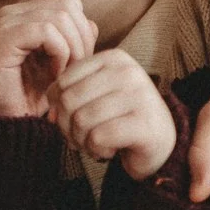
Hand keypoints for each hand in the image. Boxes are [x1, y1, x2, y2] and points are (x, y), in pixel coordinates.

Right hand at [0, 0, 96, 120]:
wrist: (2, 124)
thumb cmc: (28, 95)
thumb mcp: (59, 63)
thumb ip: (74, 39)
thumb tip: (91, 23)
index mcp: (22, 12)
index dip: (78, 16)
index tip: (75, 50)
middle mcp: (11, 11)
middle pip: (67, 3)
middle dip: (82, 38)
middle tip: (76, 69)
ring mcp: (5, 23)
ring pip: (61, 15)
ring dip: (73, 48)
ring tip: (65, 74)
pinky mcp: (3, 39)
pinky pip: (47, 31)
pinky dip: (60, 54)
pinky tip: (54, 75)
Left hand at [52, 48, 176, 178]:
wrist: (159, 143)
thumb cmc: (120, 118)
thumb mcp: (95, 96)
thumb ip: (69, 94)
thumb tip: (50, 113)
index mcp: (113, 58)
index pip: (63, 81)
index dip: (58, 107)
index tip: (73, 120)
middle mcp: (128, 71)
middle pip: (69, 101)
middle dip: (67, 127)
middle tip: (81, 138)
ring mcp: (140, 96)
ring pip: (81, 120)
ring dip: (81, 141)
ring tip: (95, 144)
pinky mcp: (144, 124)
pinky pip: (98, 138)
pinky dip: (96, 150)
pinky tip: (109, 151)